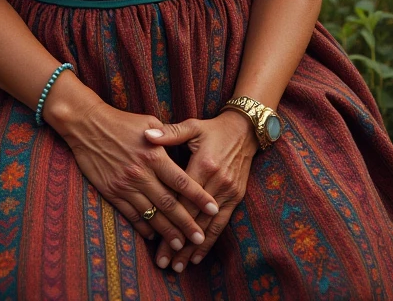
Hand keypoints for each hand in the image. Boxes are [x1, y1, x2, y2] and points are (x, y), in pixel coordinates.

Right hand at [49, 92, 219, 252]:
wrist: (87, 125)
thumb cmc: (122, 121)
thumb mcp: (149, 122)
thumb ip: (169, 137)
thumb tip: (186, 147)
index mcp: (154, 154)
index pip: (182, 181)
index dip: (199, 197)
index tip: (214, 209)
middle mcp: (142, 173)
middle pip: (169, 204)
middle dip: (186, 224)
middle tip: (200, 238)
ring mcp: (126, 185)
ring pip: (151, 214)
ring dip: (167, 232)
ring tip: (180, 245)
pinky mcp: (112, 192)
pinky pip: (131, 215)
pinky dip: (143, 227)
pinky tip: (153, 236)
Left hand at [144, 109, 258, 271]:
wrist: (245, 130)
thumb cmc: (213, 128)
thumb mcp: (192, 126)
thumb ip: (169, 133)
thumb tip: (147, 136)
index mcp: (203, 165)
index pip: (182, 198)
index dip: (169, 219)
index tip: (153, 237)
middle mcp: (217, 181)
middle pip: (193, 217)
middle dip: (178, 241)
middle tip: (163, 262)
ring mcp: (228, 191)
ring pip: (208, 225)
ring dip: (193, 248)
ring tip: (178, 266)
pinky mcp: (236, 197)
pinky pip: (222, 223)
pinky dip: (210, 241)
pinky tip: (198, 256)